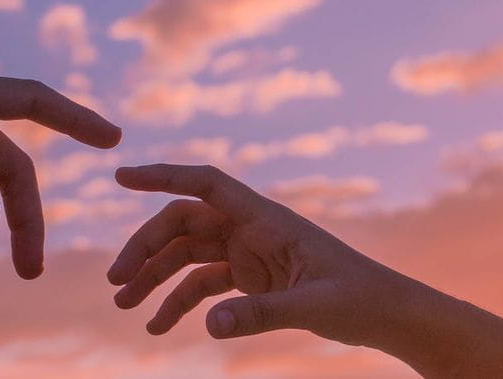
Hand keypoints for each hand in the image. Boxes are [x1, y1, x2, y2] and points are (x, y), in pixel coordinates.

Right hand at [108, 164, 406, 344]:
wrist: (387, 315)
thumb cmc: (360, 299)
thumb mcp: (314, 307)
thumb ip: (262, 314)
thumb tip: (208, 325)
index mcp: (266, 218)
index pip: (205, 184)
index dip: (162, 176)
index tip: (121, 176)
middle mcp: (251, 229)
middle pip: (183, 224)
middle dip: (146, 248)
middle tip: (115, 282)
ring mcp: (248, 253)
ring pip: (186, 255)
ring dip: (153, 277)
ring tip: (123, 305)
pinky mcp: (251, 278)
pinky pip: (203, 285)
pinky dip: (178, 303)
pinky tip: (157, 327)